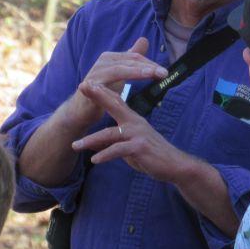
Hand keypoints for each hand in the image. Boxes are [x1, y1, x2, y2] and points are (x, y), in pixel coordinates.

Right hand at [67, 37, 166, 128]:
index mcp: (112, 58)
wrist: (82, 109)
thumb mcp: (121, 72)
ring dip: (136, 72)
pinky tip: (123, 88)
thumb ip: (132, 57)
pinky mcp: (88, 88)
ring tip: (150, 74)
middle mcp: (103, 62)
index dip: (151, 64)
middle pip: (129, 62)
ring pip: (118, 71)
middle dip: (148, 67)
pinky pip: (103, 87)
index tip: (165, 72)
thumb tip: (144, 40)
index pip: (135, 58)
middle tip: (164, 73)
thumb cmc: (104, 89)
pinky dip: (113, 86)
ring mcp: (95, 74)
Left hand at [72, 81, 190, 182]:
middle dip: (98, 95)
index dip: (101, 92)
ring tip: (75, 145)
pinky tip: (94, 160)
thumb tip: (90, 143)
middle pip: (114, 105)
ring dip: (91, 139)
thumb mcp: (128, 147)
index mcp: (132, 119)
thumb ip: (110, 142)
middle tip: (82, 85)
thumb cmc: (151, 154)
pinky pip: (118, 150)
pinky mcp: (139, 147)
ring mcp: (137, 134)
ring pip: (110, 134)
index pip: (115, 102)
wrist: (174, 165)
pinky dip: (106, 154)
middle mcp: (134, 122)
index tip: (86, 83)